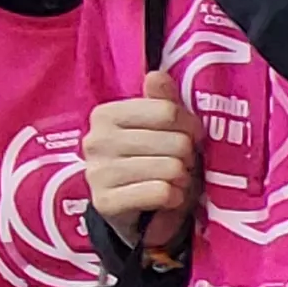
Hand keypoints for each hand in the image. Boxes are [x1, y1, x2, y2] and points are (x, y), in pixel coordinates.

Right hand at [84, 71, 197, 242]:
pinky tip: (167, 198)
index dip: (191, 127)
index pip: (168, 111)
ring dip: (183, 180)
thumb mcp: (159, 130)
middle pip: (175, 142)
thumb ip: (162, 102)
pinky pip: (162, 193)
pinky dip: (175, 198)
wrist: (131, 210)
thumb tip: (157, 76)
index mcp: (106, 114)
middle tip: (182, 165)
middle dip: (188, 157)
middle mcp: (96, 140)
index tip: (191, 137)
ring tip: (174, 181)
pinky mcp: (106, 203)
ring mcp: (97, 172)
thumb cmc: (151, 161)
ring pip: (171, 169)